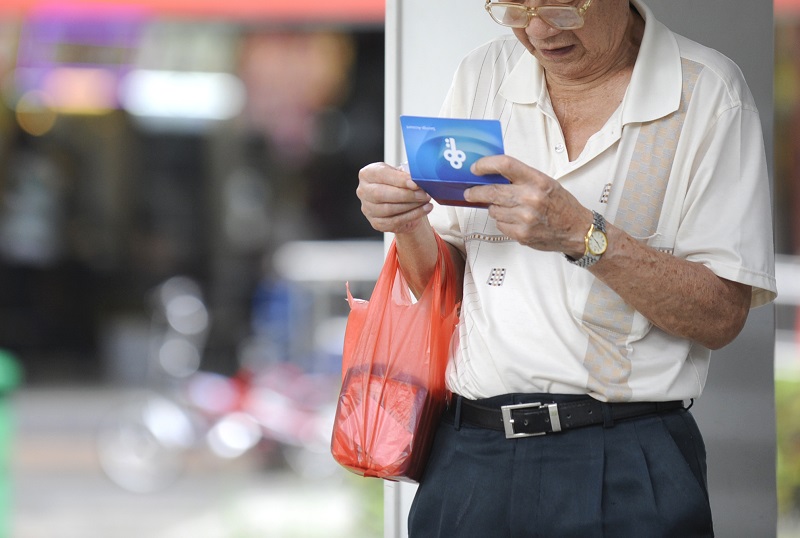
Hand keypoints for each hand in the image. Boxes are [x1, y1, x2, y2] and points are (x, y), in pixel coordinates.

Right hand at [357, 162, 431, 233]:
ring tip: (426, 200)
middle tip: (424, 193)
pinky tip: (425, 209)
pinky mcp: (376, 223)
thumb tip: (417, 178)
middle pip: (381, 194)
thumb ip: (407, 173)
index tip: (415, 183)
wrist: (402, 203)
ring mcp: (368, 209)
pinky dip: (413, 215)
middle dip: (406, 194)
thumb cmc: (400, 184)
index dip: (398, 179)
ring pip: (389, 209)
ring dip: (411, 205)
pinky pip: (395, 221)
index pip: (381, 175)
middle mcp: (363, 191)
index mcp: (367, 174)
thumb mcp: (402, 173)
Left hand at [463, 155, 591, 256]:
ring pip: (493, 210)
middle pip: (491, 191)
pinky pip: (500, 225)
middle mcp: (530, 198)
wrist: (577, 230)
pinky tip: (515, 220)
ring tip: (506, 207)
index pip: (505, 165)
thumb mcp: (545, 183)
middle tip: (470, 192)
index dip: (485, 165)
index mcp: (537, 180)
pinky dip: (503, 221)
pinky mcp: (521, 234)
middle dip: (475, 191)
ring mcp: (525, 218)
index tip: (476, 168)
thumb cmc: (561, 205)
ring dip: (494, 208)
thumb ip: (521, 178)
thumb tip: (493, 174)